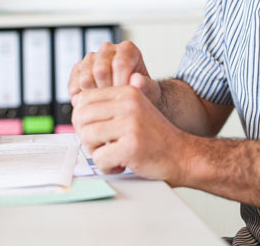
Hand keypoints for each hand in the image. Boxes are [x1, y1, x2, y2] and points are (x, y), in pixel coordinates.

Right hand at [67, 40, 160, 104]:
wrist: (128, 100)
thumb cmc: (140, 93)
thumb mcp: (150, 92)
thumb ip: (147, 86)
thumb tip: (136, 80)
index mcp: (127, 49)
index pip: (120, 63)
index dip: (122, 84)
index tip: (125, 97)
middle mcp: (107, 49)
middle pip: (100, 70)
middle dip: (107, 91)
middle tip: (114, 102)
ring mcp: (91, 58)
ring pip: (85, 77)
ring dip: (94, 95)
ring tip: (105, 103)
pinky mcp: (78, 69)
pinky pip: (74, 84)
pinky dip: (81, 98)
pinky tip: (93, 103)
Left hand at [71, 85, 190, 183]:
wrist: (183, 155)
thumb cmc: (154, 137)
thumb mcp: (134, 110)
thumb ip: (109, 106)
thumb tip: (76, 105)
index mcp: (127, 92)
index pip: (84, 99)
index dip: (82, 118)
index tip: (94, 131)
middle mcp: (128, 104)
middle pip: (81, 117)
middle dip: (85, 136)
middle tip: (100, 146)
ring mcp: (130, 125)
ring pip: (87, 137)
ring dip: (95, 152)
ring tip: (111, 155)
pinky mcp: (131, 147)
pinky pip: (99, 158)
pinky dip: (107, 167)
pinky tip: (121, 165)